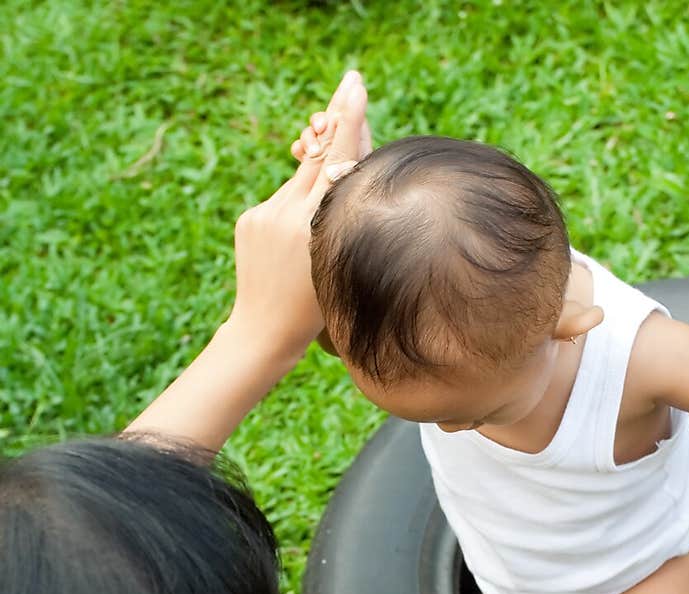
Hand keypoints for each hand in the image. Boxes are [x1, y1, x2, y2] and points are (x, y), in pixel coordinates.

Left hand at [225, 72, 368, 366]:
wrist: (263, 332)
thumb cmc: (313, 307)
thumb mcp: (335, 258)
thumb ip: (336, 211)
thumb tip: (341, 164)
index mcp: (313, 225)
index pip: (336, 162)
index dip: (347, 122)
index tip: (354, 86)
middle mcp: (285, 214)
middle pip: (317, 158)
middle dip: (334, 122)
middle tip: (351, 81)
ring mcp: (262, 215)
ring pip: (299, 183)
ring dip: (315, 183)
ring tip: (318, 216)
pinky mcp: (248, 220)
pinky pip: (280, 204)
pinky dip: (293, 215)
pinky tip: (291, 250)